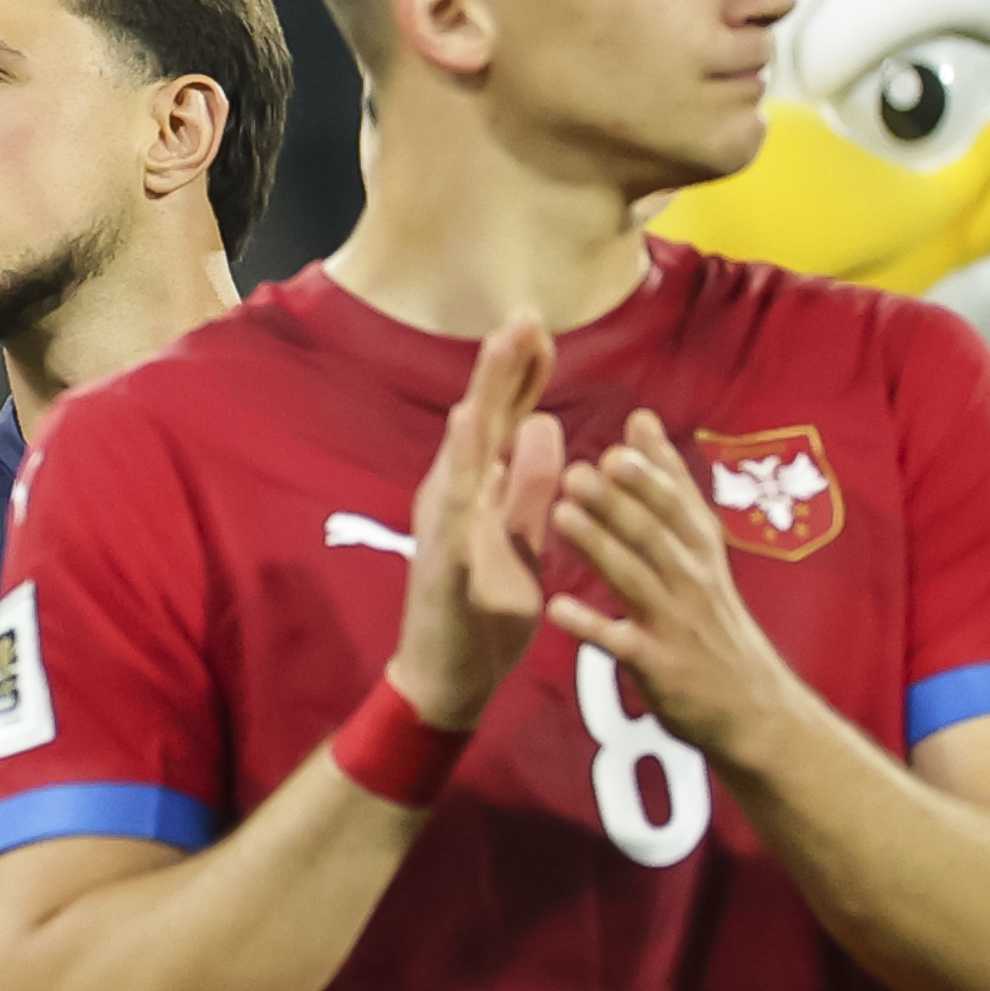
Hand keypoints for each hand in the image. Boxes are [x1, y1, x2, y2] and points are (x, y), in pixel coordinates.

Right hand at [389, 313, 564, 728]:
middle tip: (524, 313)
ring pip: (464, 450)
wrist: (448, 677)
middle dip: (502, 366)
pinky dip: (463, 463)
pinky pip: (455, 504)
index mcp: (481, 490)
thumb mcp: (524, 538)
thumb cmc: (484, 611)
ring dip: (483, 398)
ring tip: (498, 352)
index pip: (506, 419)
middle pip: (483, 419)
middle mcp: (457, 496)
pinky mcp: (443, 557)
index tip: (540, 326)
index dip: (522, 373)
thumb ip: (533, 485)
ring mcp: (445, 524)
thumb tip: (547, 424)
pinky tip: (471, 429)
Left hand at [546, 411, 814, 773]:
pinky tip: (556, 609)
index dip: (657, 471)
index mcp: (700, 553)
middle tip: (582, 469)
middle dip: (620, 501)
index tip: (628, 435)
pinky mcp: (657, 666)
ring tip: (561, 517)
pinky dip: (589, 626)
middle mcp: (692, 581)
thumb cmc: (712, 621)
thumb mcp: (700, 553)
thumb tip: (641, 422)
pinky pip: (619, 642)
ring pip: (635, 578)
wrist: (751, 707)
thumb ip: (667, 490)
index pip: (681, 503)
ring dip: (599, 547)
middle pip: (655, 535)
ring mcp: (675, 623)